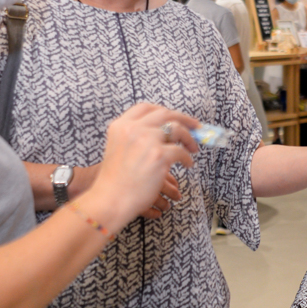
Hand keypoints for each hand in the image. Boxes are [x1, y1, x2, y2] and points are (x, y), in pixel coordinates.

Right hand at [90, 103, 199, 229]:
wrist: (111, 200)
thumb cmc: (115, 180)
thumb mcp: (118, 149)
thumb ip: (135, 136)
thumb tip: (165, 131)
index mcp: (121, 126)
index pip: (145, 107)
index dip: (163, 111)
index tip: (175, 117)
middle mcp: (133, 129)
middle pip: (165, 114)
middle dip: (183, 119)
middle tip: (195, 126)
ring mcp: (147, 141)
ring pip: (177, 129)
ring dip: (189, 138)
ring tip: (193, 148)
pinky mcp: (159, 156)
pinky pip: (181, 151)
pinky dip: (187, 158)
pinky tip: (187, 164)